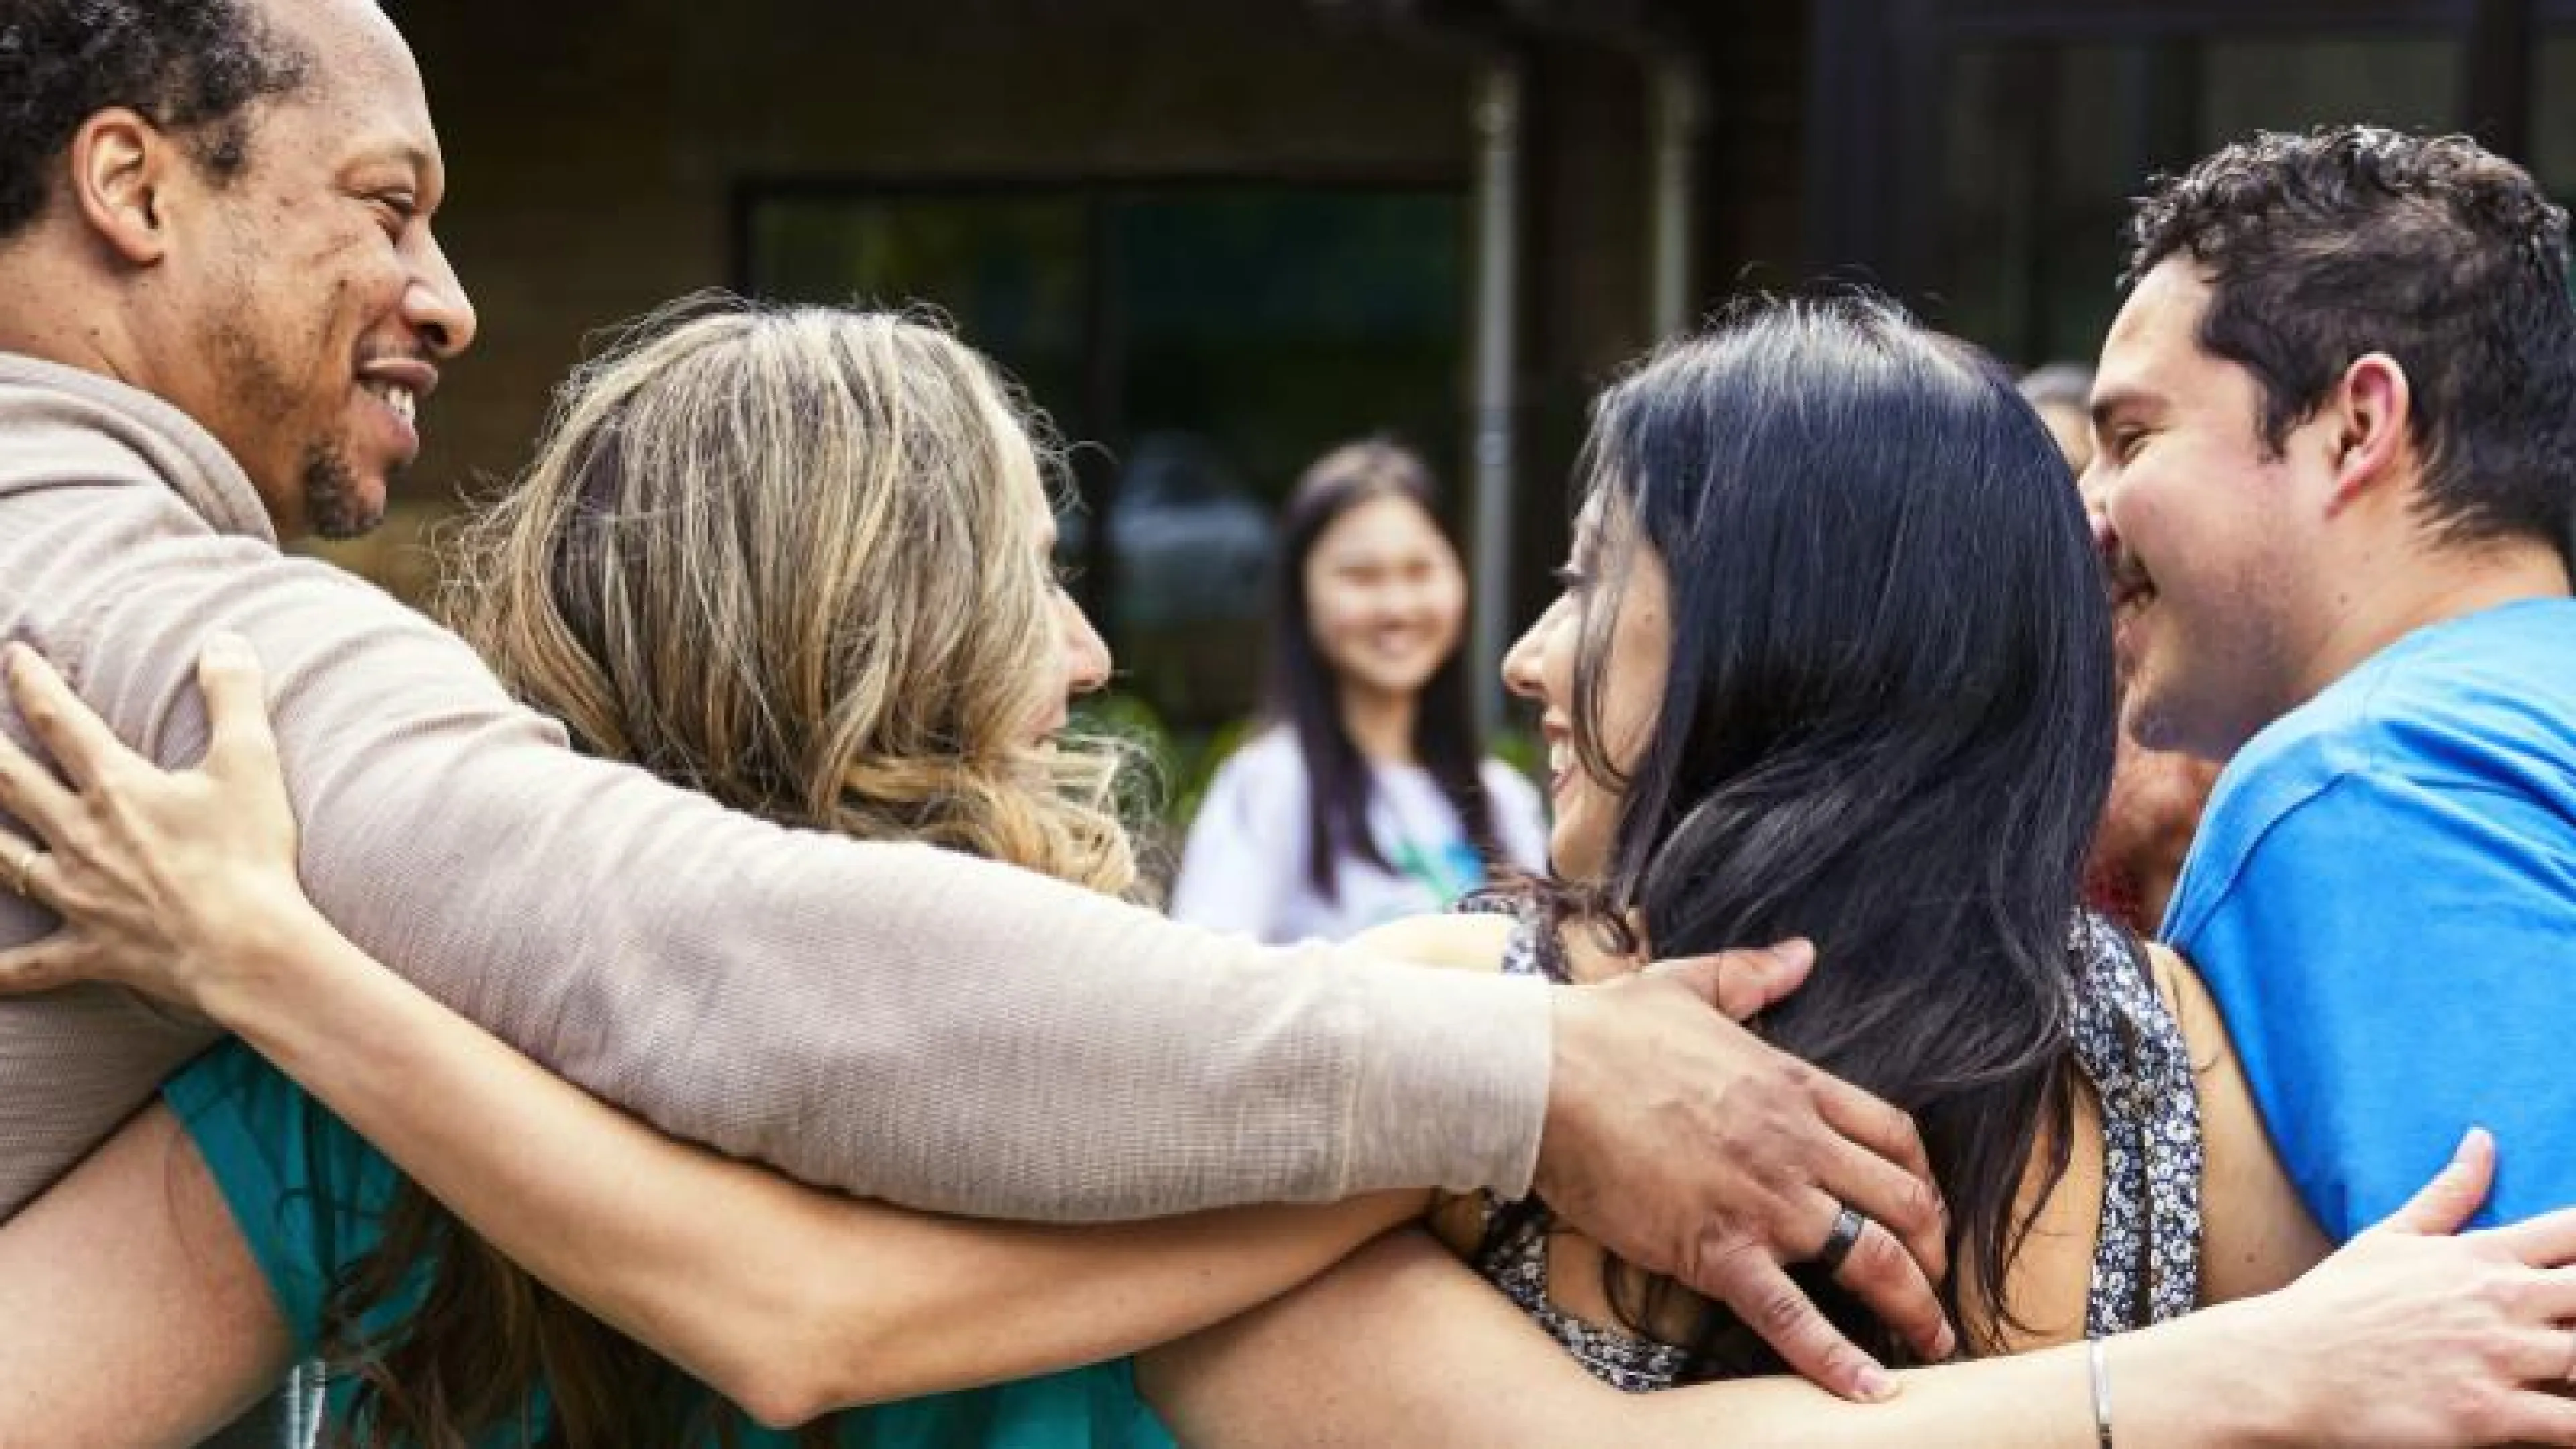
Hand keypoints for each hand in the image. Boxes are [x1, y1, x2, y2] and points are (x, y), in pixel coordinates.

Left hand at [0, 636, 315, 1009]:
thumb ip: (235, 696)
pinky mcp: (88, 948)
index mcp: (115, 787)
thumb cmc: (249, 856)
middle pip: (9, 782)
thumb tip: (224, 640)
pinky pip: (31, 964)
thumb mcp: (251, 763)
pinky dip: (4, 970)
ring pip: (4, 859)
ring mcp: (76, 895)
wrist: (244, 947)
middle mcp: (79, 835)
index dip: (31, 682)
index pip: (59, 721)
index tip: (13, 655)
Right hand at [1536, 941, 1951, 1402]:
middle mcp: (1795, 1146)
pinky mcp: (1716, 1250)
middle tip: (1935, 1282)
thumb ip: (1751, 973)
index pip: (1894, 1136)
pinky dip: (1834, 1358)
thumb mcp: (1686, 983)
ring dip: (1912, 1304)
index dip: (1922, 1179)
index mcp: (1792, 1086)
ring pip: (1869, 1259)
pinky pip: (1791, 1316)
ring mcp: (1762, 1200)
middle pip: (1902, 1202)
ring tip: (1930, 1341)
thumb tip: (1800, 953)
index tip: (1923, 1207)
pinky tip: (1867, 1389)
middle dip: (1932, 1249)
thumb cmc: (1603, 1031)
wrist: (1541, 1075)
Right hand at [2220, 1129, 2575, 1445]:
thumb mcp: (2389, 1236)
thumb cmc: (2333, 1303)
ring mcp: (2498, 1358)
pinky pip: (2570, 1424)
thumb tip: (2483, 1139)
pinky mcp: (2489, 1415)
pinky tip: (2567, 1417)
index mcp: (2482, 1255)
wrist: (2283, 1367)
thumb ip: (2449, 1192)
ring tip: (2566, 1371)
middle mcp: (2500, 1300)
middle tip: (2571, 1316)